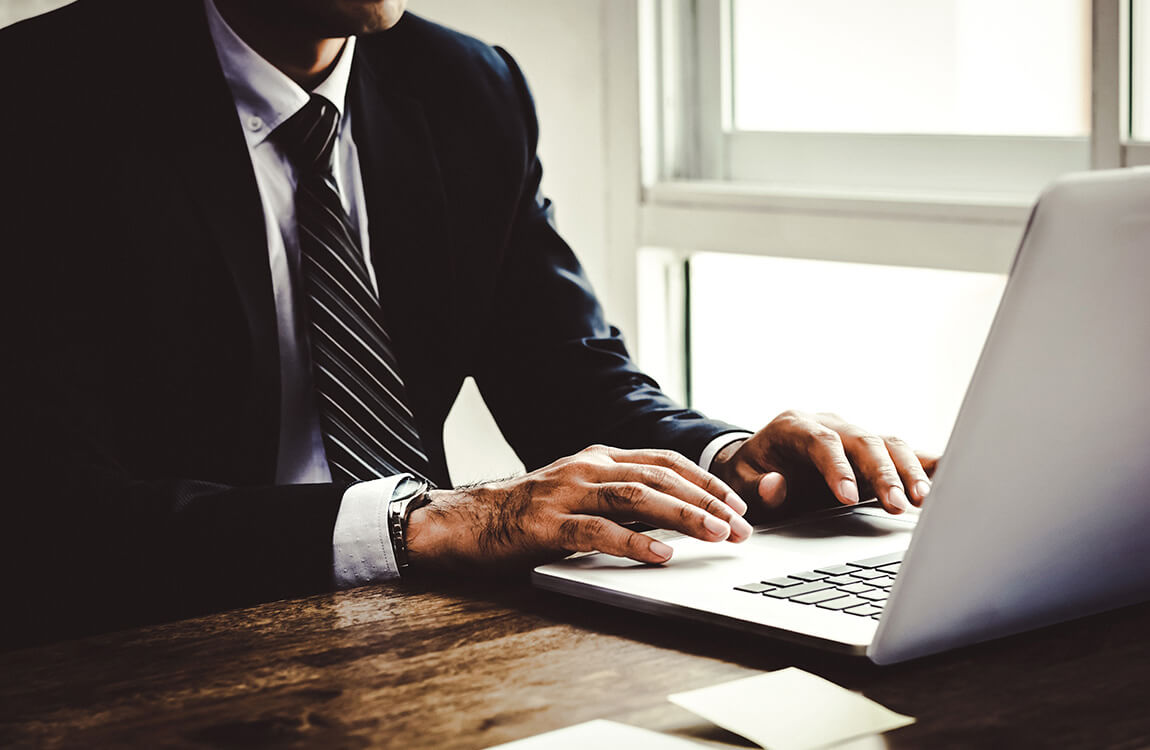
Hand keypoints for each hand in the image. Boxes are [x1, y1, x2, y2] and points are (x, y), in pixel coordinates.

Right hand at [405, 444, 752, 568]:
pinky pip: (598, 532)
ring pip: (637, 498)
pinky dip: (634, 543)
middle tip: (742, 527)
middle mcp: (586, 468)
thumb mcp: (579, 495)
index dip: (705, 481)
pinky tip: (661, 555)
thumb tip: (676, 519)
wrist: (464, 522)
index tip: (738, 504)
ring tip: (716, 535)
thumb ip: (621, 500)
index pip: (665, 461)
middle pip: (660, 477)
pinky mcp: (546, 525)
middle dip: (707, 501)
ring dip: (683, 517)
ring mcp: (566, 493)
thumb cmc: (526, 513)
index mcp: (598, 458)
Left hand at [710, 410, 938, 516]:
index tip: (848, 497)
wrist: (759, 461)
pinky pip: (903, 453)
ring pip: (890, 444)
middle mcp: (830, 424)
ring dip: (910, 472)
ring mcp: (854, 436)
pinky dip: (926, 464)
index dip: (837, 467)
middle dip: (883, 472)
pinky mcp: (872, 452)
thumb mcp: (740, 481)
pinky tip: (951, 478)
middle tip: (896, 505)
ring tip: (924, 501)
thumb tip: (775, 486)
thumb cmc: (751, 472)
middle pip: (864, 441)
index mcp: (794, 426)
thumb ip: (756, 486)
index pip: (822, 441)